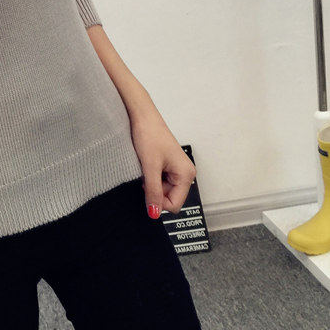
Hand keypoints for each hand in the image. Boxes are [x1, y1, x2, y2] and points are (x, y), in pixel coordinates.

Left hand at [126, 96, 196, 218]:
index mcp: (186, 175)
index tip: (146, 188)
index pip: (175, 205)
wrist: (142, 116)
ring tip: (145, 166)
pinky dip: (151, 176)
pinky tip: (146, 164)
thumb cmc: (149, 135)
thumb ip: (153, 191)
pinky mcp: (168, 164)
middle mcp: (185, 173)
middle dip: (154, 190)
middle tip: (145, 174)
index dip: (159, 202)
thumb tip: (154, 213)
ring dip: (151, 182)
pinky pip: (160, 180)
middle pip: (169, 198)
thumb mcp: (149, 167)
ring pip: (163, 189)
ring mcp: (177, 169)